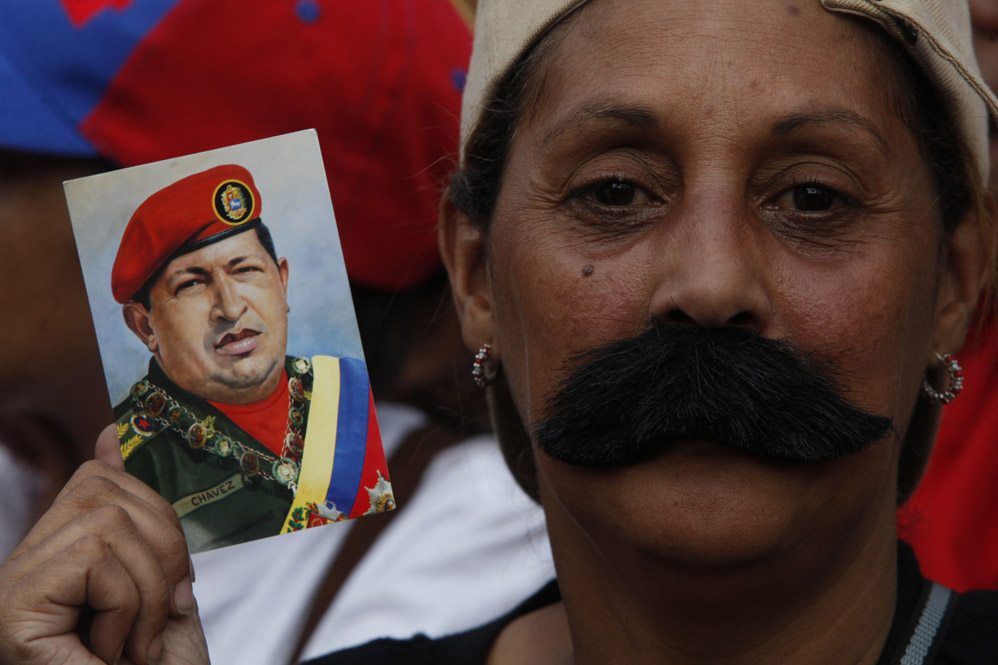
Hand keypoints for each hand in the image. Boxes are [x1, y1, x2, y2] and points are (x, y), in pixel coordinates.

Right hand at [0, 425, 208, 664]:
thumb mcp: (159, 589)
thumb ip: (146, 526)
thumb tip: (113, 430)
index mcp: (64, 551)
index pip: (102, 477)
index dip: (153, 506)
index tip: (170, 569)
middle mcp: (29, 559)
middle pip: (115, 496)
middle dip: (165, 556)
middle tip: (156, 622)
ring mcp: (15, 580)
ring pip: (112, 525)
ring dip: (146, 593)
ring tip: (130, 645)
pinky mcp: (14, 603)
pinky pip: (97, 557)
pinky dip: (126, 606)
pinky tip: (108, 652)